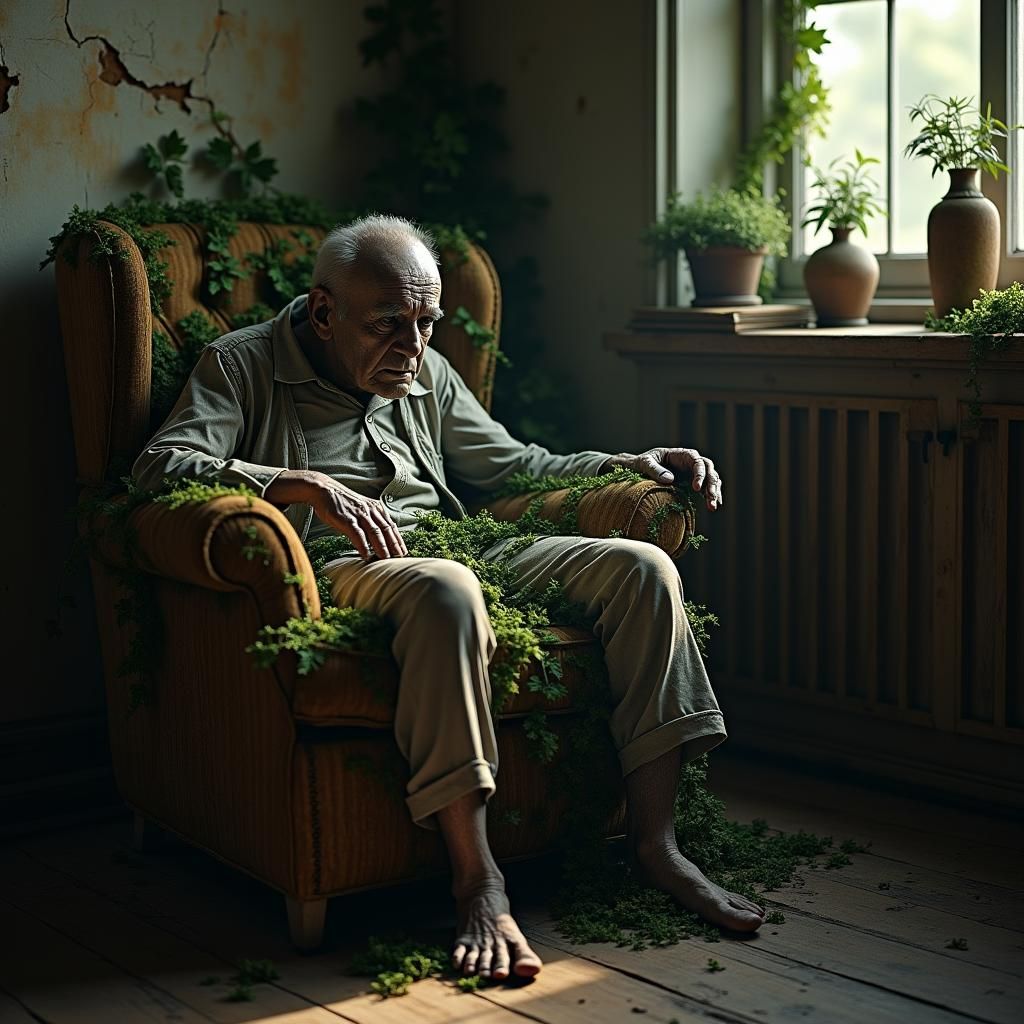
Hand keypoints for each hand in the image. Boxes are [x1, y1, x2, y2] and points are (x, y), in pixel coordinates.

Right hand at [265, 470, 407, 559]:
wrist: (323, 490)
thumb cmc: (342, 502)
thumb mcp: (361, 508)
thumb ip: (371, 520)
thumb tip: (380, 537)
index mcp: (376, 508)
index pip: (391, 526)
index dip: (398, 540)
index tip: (403, 552)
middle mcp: (370, 510)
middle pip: (386, 530)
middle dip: (394, 546)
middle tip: (399, 559)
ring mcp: (359, 514)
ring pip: (374, 532)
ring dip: (381, 547)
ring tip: (386, 560)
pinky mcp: (346, 518)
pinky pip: (357, 533)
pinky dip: (362, 545)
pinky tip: (366, 555)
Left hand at [607, 448, 722, 510]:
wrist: (639, 469)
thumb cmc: (642, 462)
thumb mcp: (645, 463)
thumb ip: (655, 470)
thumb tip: (670, 479)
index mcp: (682, 454)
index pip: (697, 461)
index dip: (700, 474)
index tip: (696, 488)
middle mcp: (691, 463)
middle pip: (709, 470)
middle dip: (712, 484)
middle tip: (711, 499)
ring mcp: (694, 473)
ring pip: (711, 480)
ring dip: (714, 493)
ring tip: (713, 507)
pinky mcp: (693, 483)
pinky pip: (706, 488)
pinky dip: (711, 496)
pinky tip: (714, 506)